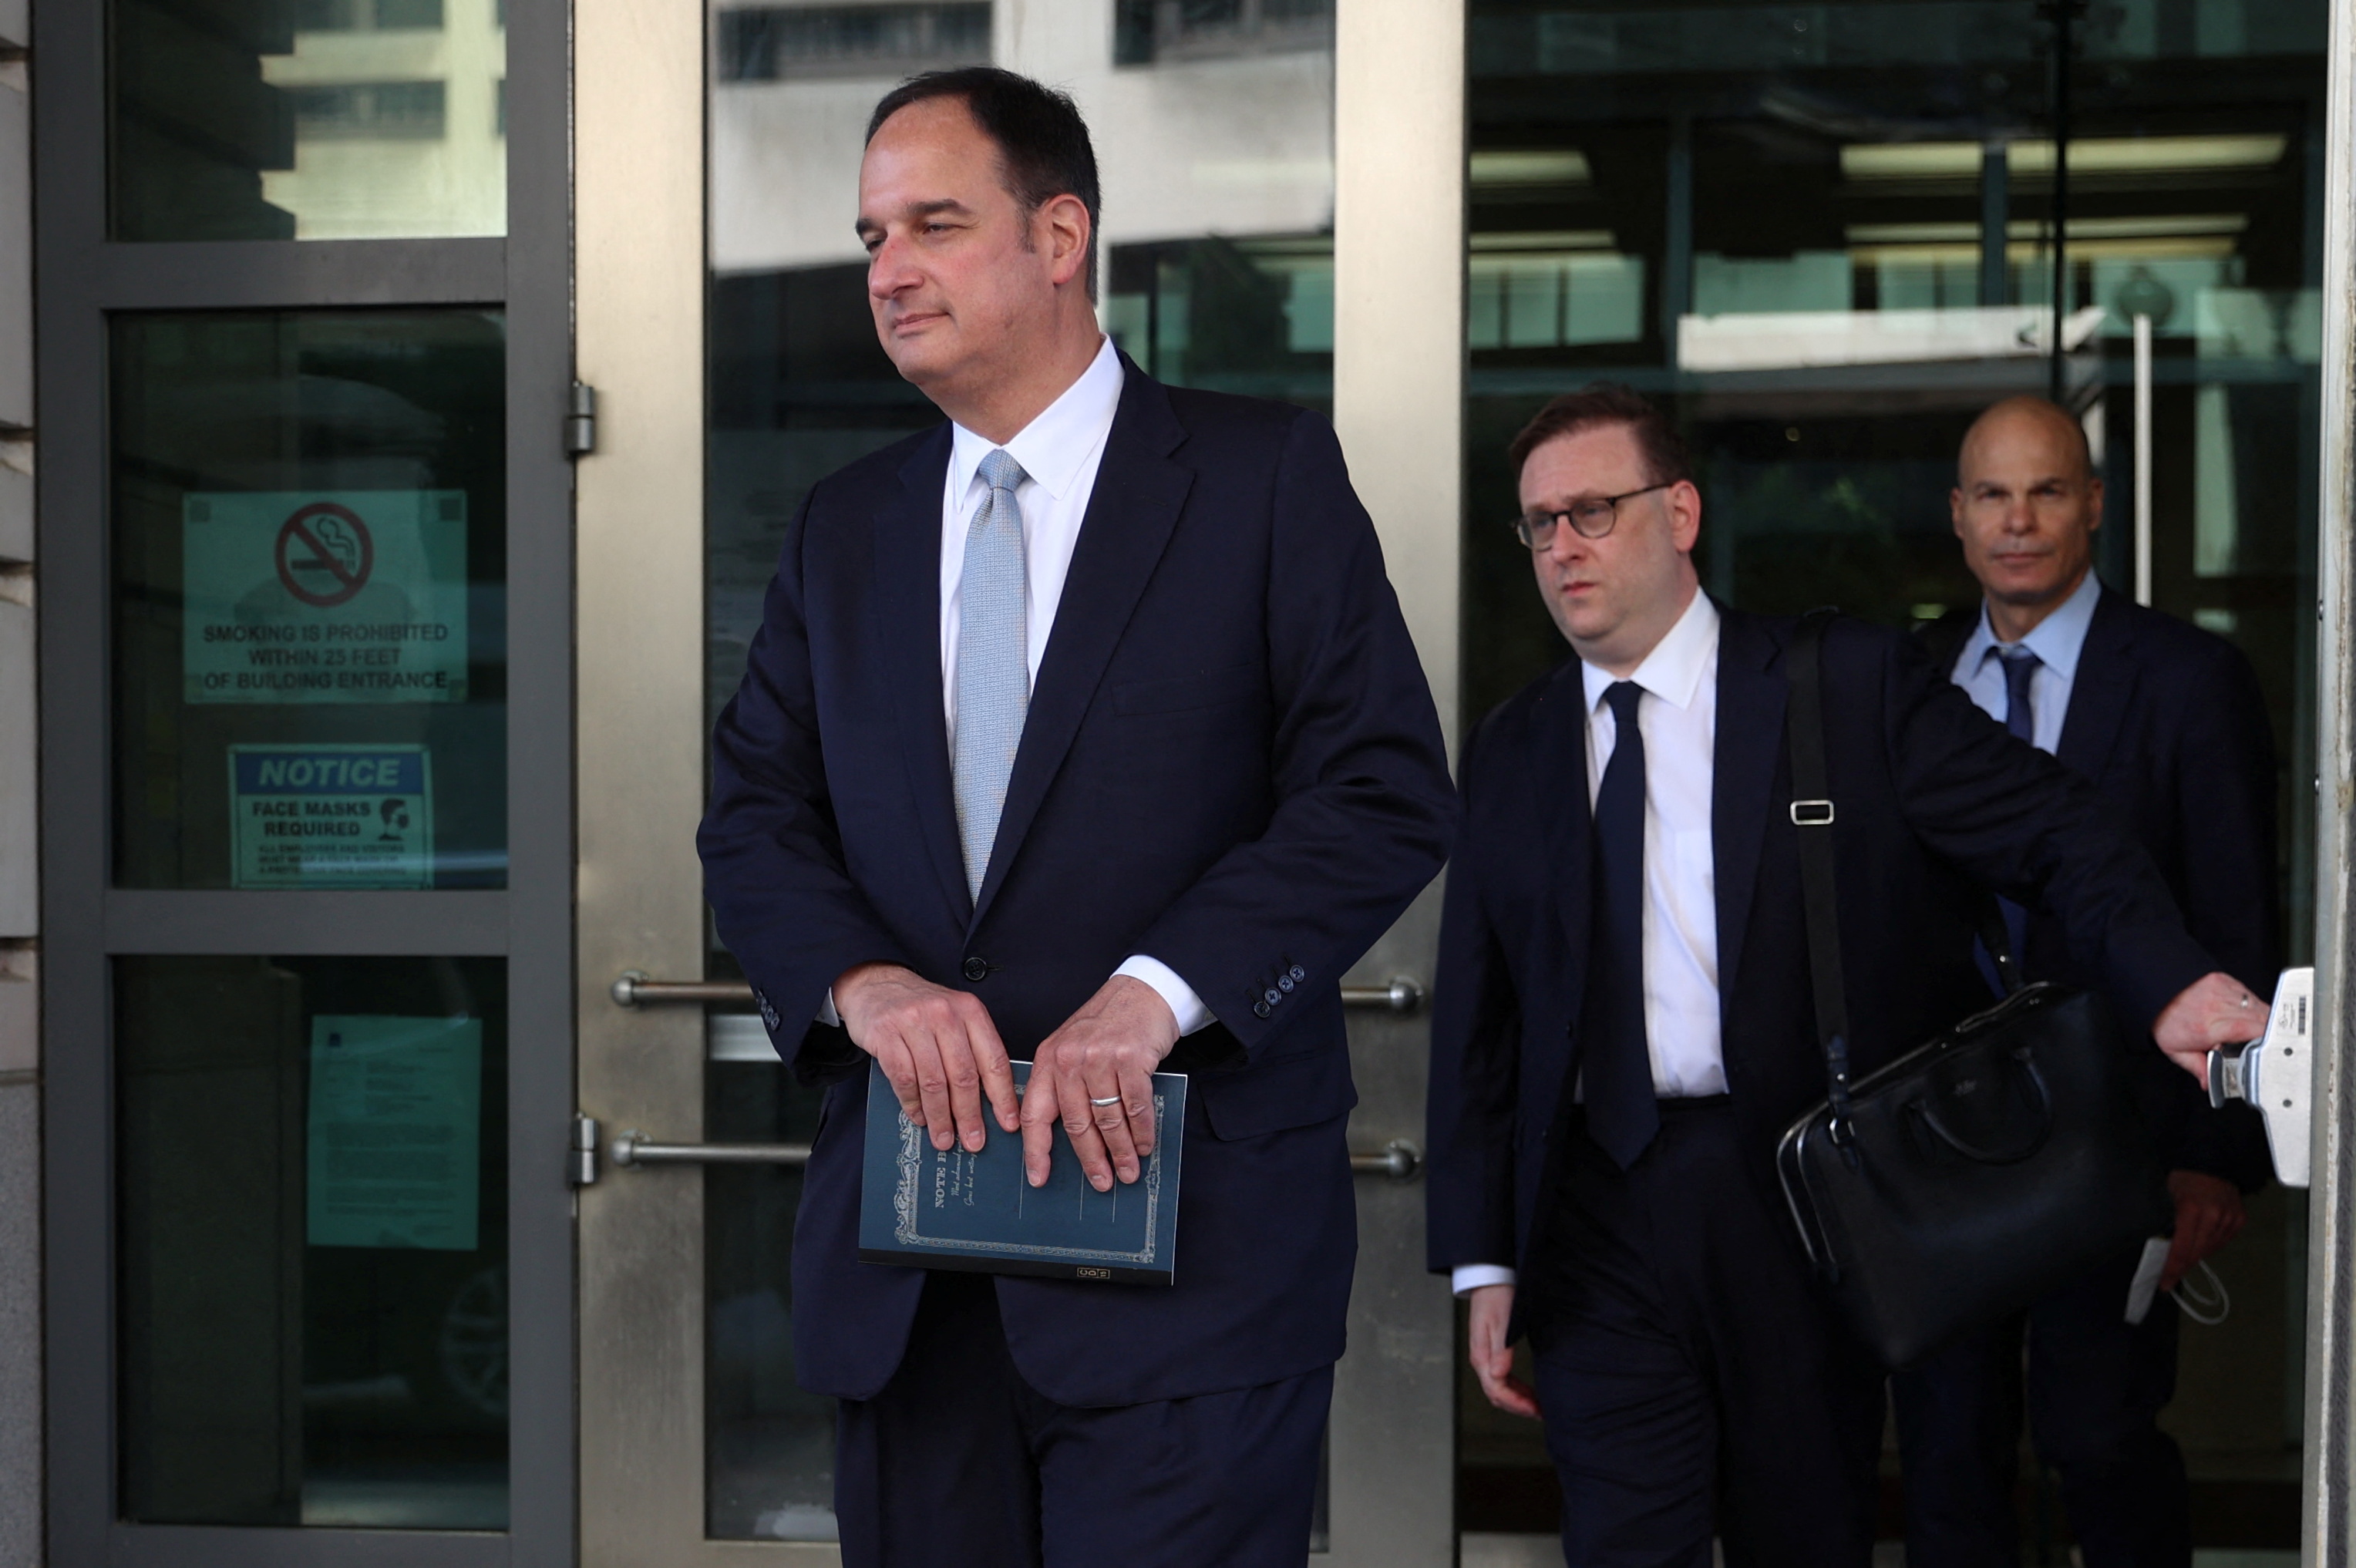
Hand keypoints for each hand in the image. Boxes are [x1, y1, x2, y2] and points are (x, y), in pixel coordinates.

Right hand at [834, 962, 1017, 1153]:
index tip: (1007, 1123)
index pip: (993, 1059)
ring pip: (934, 1081)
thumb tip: (989, 1102)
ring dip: (940, 1117)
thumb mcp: (954, 1017)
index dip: (1002, 1096)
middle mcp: (945, 1013)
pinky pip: (904, 1078)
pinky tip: (919, 1117)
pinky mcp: (886, 1033)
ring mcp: (914, 1022)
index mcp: (970, 1010)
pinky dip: (913, 1104)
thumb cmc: (920, 1008)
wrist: (875, 984)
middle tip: (974, 1141)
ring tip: (944, 1138)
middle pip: (964, 1075)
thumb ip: (971, 1050)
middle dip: (970, 1115)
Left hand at [1022, 976, 1179, 1191]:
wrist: (1142, 990)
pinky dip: (1142, 1131)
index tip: (1038, 1177)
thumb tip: (1072, 1137)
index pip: (1035, 1113)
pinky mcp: (1131, 1059)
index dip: (1035, 1150)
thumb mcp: (1071, 1047)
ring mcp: (1100, 1058)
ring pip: (1108, 1120)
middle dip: (1091, 1159)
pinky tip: (1144, 1145)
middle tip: (1101, 1182)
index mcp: (1048, 1059)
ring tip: (1128, 1170)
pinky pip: (1135, 1107)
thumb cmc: (1107, 1023)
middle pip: (1076, 1124)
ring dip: (1121, 1151)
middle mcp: (1069, 1059)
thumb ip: (1064, 1084)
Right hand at [1467, 1284, 1539, 1418]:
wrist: (1490, 1278)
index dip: (1516, 1404)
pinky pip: (1502, 1379)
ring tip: (1537, 1406)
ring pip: (1499, 1389)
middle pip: (1497, 1395)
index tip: (1535, 1410)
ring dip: (1517, 1400)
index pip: (1497, 1390)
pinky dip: (1515, 1389)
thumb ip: (1501, 1350)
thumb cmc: (1497, 1296)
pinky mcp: (1491, 1352)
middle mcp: (1481, 1359)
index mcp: (1482, 1355)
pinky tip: (1527, 1391)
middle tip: (1541, 1413)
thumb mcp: (1502, 1322)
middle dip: (1518, 1407)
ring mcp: (1485, 1356)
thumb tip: (1498, 1376)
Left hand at [2153, 971, 2268, 1085]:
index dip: (2265, 1037)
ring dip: (2260, 1018)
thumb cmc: (2166, 1021)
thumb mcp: (2178, 1052)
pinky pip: (2249, 994)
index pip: (2249, 1029)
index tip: (2269, 1047)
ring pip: (2258, 1006)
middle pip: (2260, 1018)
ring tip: (2247, 1028)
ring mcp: (2221, 990)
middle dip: (2266, 1032)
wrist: (2154, 993)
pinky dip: (2251, 1006)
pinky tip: (2241, 1014)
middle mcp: (2216, 1007)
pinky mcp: (2224, 980)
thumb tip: (2210, 1084)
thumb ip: (2199, 1069)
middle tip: (2259, 1042)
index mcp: (2207, 1027)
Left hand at [2161, 1169, 2245, 1291]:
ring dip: (2195, 1256)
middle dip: (2182, 1267)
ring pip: (2210, 1249)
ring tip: (2182, 1261)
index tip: (2164, 1284)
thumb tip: (2158, 1248)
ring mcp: (2230, 1219)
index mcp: (2191, 1209)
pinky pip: (2222, 1241)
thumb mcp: (2166, 1196)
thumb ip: (2165, 1222)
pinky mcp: (2239, 1220)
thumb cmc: (2182, 1177)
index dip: (2172, 1269)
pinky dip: (2209, 1245)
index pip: (2181, 1249)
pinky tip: (2199, 1244)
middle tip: (2169, 1278)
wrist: (2211, 1160)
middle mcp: (2214, 1216)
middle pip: (2197, 1253)